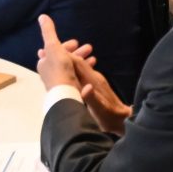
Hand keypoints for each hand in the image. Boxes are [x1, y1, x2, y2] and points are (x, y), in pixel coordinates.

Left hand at [35, 14, 88, 92]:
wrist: (67, 93)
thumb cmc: (59, 69)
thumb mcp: (53, 46)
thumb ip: (49, 32)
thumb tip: (42, 16)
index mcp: (44, 63)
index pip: (55, 50)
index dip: (66, 45)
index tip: (77, 42)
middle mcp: (50, 73)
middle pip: (65, 59)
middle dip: (77, 52)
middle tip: (89, 48)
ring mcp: (60, 82)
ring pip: (72, 68)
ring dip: (83, 62)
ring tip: (94, 59)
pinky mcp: (69, 89)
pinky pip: (78, 77)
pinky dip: (85, 72)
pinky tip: (92, 71)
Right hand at [43, 19, 132, 133]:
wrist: (124, 120)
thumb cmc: (111, 118)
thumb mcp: (101, 111)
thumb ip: (93, 99)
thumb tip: (86, 88)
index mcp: (93, 82)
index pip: (78, 64)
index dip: (65, 56)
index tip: (51, 51)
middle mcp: (94, 78)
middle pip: (78, 61)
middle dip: (64, 54)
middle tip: (47, 51)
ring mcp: (95, 81)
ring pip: (79, 66)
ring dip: (68, 60)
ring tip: (55, 57)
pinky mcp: (95, 85)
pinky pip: (81, 72)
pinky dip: (72, 68)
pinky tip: (66, 70)